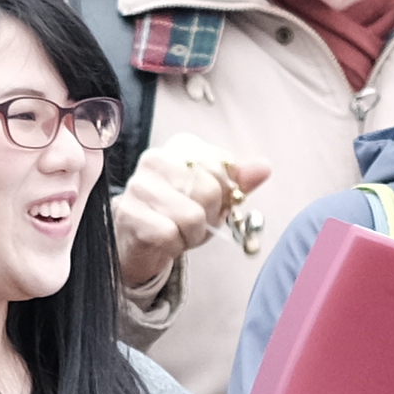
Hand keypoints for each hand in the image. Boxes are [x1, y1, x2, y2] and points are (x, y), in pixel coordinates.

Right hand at [113, 151, 267, 285]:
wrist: (137, 243)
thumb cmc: (176, 215)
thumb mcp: (213, 198)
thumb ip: (237, 182)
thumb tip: (264, 168)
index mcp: (181, 147)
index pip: (224, 167)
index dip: (225, 193)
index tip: (209, 202)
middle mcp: (156, 159)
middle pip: (210, 191)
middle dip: (209, 216)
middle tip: (193, 222)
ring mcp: (140, 186)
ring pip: (192, 216)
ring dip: (191, 235)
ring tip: (178, 232)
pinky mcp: (130, 214)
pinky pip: (170, 234)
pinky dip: (174, 245)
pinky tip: (164, 242)